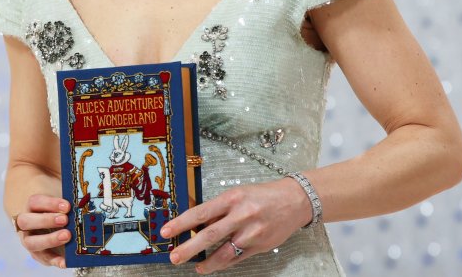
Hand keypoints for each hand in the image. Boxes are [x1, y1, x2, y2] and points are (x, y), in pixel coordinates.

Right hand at [13, 194, 71, 267]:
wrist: (51, 225)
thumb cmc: (57, 210)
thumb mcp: (59, 202)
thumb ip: (66, 199)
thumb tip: (81, 197)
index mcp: (31, 207)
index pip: (35, 202)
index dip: (50, 203)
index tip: (67, 206)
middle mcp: (26, 224)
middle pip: (26, 221)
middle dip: (46, 220)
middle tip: (65, 220)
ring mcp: (30, 241)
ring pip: (32, 242)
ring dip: (49, 240)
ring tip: (67, 236)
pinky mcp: (39, 255)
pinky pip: (45, 259)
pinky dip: (55, 261)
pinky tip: (66, 261)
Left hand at [159, 178, 311, 273]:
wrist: (295, 201)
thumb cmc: (263, 195)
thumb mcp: (238, 194)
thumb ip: (219, 208)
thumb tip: (195, 223)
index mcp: (232, 198)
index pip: (201, 212)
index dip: (181, 223)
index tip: (166, 232)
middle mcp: (241, 215)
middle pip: (209, 235)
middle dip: (188, 248)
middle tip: (174, 257)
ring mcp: (251, 232)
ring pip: (224, 252)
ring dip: (207, 263)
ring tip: (196, 268)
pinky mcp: (260, 246)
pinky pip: (237, 258)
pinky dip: (224, 263)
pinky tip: (214, 265)